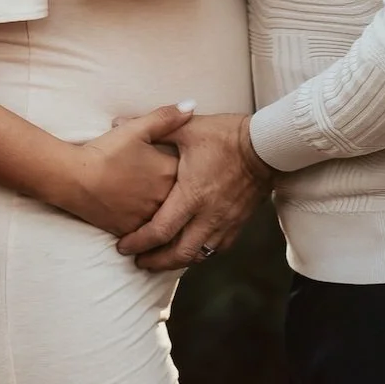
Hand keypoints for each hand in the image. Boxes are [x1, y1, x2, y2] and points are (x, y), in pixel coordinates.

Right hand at [52, 105, 189, 236]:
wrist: (73, 178)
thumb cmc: (105, 152)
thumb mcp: (136, 128)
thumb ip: (166, 117)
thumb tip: (192, 105)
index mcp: (169, 172)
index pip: (190, 172)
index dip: (184, 168)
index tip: (179, 165)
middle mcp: (163, 198)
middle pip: (179, 196)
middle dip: (174, 190)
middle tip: (162, 184)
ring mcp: (147, 217)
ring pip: (163, 215)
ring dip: (160, 209)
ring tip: (146, 200)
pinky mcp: (131, 231)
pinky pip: (145, 231)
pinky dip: (144, 224)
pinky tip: (136, 215)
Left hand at [117, 113, 274, 269]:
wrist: (267, 146)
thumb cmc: (227, 136)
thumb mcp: (189, 129)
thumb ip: (154, 128)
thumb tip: (117, 121)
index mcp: (192, 195)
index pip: (160, 231)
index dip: (139, 243)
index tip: (124, 246)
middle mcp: (208, 216)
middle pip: (178, 254)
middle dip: (155, 262)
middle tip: (139, 261)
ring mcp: (225, 222)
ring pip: (199, 256)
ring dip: (176, 262)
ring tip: (160, 260)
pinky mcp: (238, 223)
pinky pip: (216, 249)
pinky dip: (200, 254)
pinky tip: (190, 249)